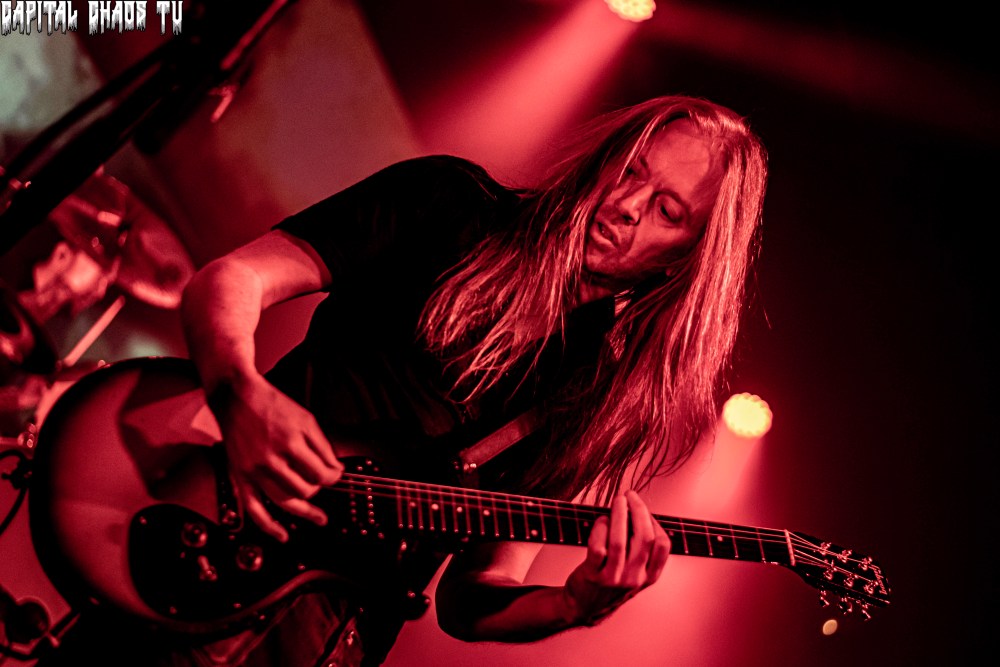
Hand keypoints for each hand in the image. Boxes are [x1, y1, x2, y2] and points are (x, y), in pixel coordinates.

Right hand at [209, 372, 341, 541]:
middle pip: (305, 489)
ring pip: (285, 500)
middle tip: (321, 482)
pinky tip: (282, 536)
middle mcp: (271, 458)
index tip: (336, 475)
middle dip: (319, 488)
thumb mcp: (306, 418)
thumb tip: (337, 471)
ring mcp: (254, 469)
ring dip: (304, 508)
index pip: (321, 473)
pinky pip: (253, 508)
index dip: (334, 477)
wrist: (237, 397)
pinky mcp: (239, 475)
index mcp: (291, 441)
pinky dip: (268, 526)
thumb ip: (322, 446)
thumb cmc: (273, 405)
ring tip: (318, 516)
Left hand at [561, 490, 670, 625]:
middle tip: (630, 496)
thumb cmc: (611, 583)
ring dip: (619, 515)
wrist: (584, 607)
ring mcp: (614, 578)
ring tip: (617, 500)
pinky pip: (598, 547)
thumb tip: (640, 512)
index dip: (655, 521)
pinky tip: (601, 520)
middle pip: (644, 538)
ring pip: (619, 541)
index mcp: (648, 577)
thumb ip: (641, 550)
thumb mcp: (634, 574)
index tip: (644, 508)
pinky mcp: (593, 575)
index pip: (663, 546)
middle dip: (638, 511)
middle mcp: (634, 578)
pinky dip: (600, 529)